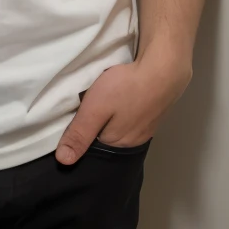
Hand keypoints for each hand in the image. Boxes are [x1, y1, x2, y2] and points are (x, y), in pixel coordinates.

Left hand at [54, 55, 191, 165]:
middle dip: (98, 123)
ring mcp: (148, 126)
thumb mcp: (95, 109)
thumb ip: (79, 134)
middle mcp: (134, 140)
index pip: (93, 145)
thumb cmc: (127, 88)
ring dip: (112, 114)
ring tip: (105, 98)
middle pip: (107, 135)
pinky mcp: (156, 110)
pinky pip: (133, 114)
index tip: (76, 116)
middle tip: (89, 103)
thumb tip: (64, 161)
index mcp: (118, 143)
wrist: (165, 67)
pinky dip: (126, 107)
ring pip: (121, 124)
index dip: (82, 131)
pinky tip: (123, 95)